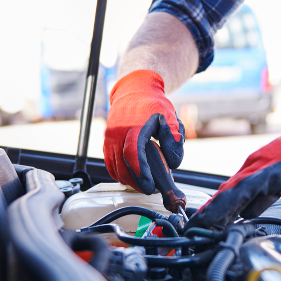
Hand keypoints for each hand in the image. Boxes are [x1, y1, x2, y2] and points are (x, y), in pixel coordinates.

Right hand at [103, 69, 184, 191]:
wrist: (134, 91)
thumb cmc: (153, 104)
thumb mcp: (170, 117)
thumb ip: (174, 139)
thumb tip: (173, 162)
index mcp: (134, 126)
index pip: (133, 152)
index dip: (140, 171)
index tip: (149, 184)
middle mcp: (118, 132)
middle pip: (123, 164)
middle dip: (136, 182)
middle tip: (151, 189)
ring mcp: (110, 138)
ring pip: (115, 167)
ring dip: (128, 180)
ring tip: (143, 186)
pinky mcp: (106, 142)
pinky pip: (110, 163)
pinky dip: (119, 174)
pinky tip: (131, 180)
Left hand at [190, 84, 280, 228]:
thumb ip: (267, 195)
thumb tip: (250, 212)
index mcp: (255, 168)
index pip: (229, 193)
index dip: (213, 211)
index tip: (201, 225)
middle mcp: (253, 166)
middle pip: (223, 194)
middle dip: (207, 215)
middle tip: (191, 231)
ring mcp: (260, 168)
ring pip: (229, 194)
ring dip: (213, 213)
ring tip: (198, 228)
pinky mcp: (271, 171)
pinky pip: (243, 191)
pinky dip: (227, 205)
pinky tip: (219, 216)